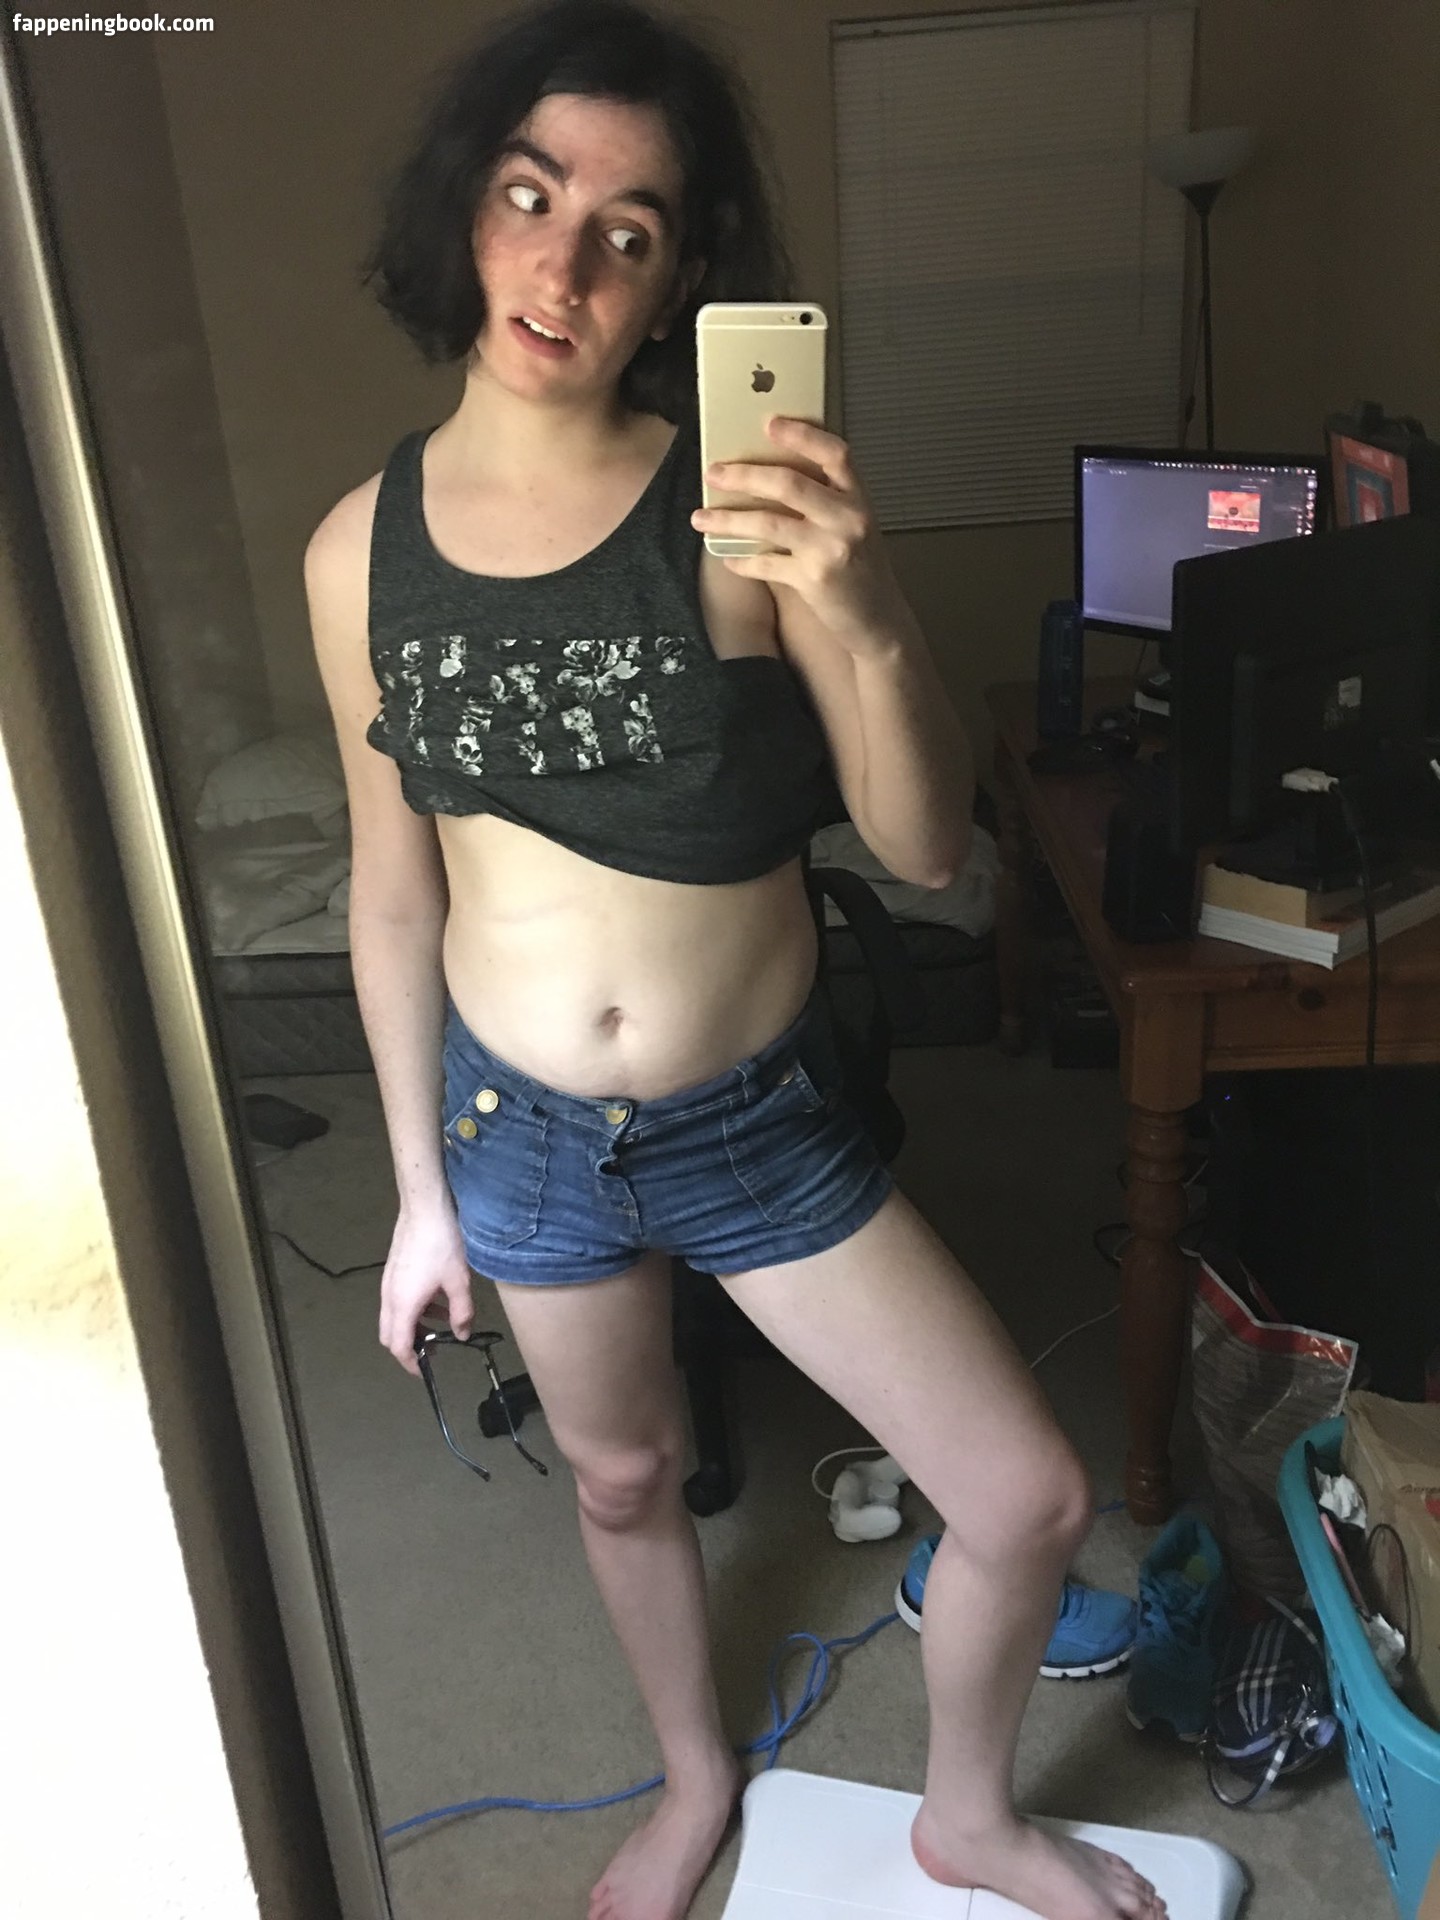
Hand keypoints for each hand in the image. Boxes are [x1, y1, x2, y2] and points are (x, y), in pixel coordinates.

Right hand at [378, 1202, 474, 1376]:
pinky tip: (437, 1300)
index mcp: (403, 1304)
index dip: (410, 1363)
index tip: (425, 1371)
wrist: (424, 1208)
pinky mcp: (393, 1271)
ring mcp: (388, 1283)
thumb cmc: (442, 1244)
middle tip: (432, 1352)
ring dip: (414, 1326)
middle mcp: (389, 1296)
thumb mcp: (459, 1281)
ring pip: (394, 1318)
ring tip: (443, 1324)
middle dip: (409, 1348)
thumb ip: (462, 1312)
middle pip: (389, 1335)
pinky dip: (413, 1310)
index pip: (398, 1346)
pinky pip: (397, 1301)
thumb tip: (462, 1335)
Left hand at [691, 416, 905, 651]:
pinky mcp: (814, 580)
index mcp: (859, 499)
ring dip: (728, 519)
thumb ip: (826, 501)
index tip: (769, 423)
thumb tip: (770, 478)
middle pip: (789, 483)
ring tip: (700, 518)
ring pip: (769, 522)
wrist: (880, 620)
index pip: (835, 454)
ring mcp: (830, 549)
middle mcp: (847, 518)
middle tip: (714, 472)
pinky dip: (743, 561)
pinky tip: (728, 559)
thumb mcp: (855, 527)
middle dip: (744, 475)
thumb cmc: (862, 569)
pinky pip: (766, 564)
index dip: (801, 435)